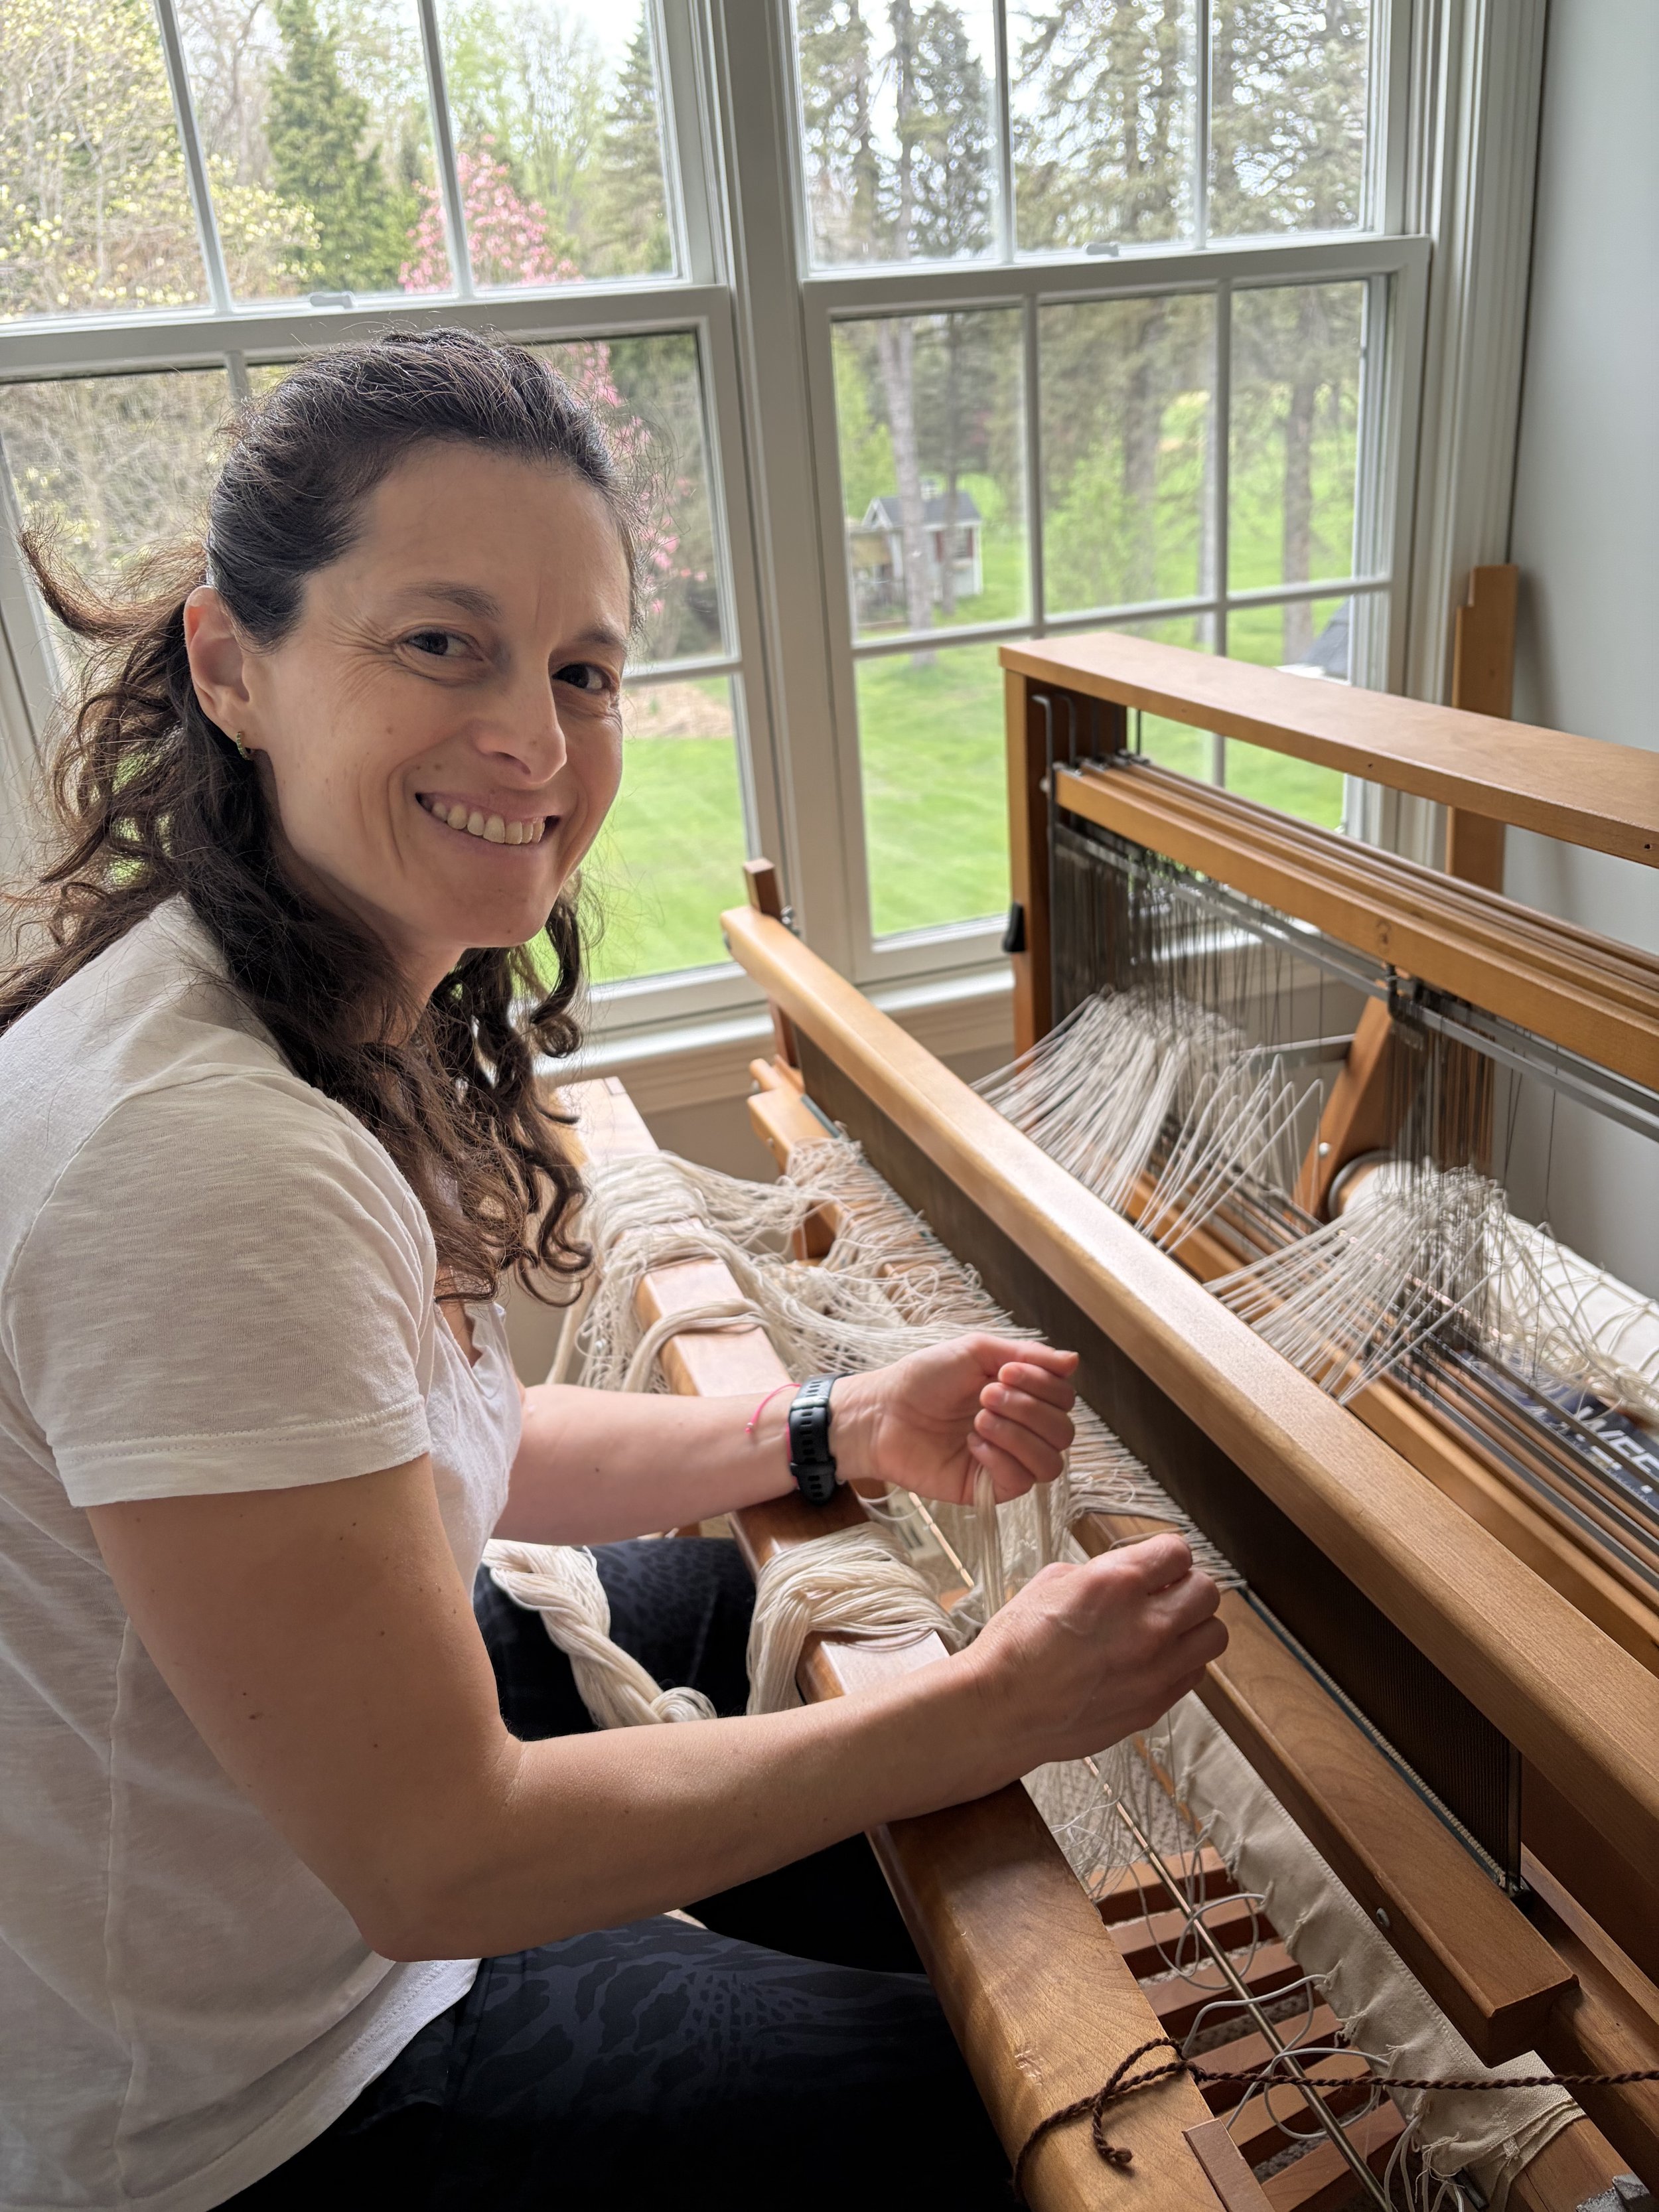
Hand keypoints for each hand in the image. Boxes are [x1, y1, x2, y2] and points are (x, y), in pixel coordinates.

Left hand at [830, 1333, 1077, 1506]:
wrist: (881, 1412)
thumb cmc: (923, 1378)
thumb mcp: (975, 1351)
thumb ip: (1026, 1354)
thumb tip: (1075, 1361)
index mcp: (1022, 1396)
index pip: (1064, 1397)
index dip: (1044, 1384)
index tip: (1005, 1371)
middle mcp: (1021, 1430)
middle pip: (1064, 1431)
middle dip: (1028, 1409)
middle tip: (985, 1395)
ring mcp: (1007, 1461)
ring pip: (1051, 1463)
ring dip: (1018, 1435)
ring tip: (979, 1420)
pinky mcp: (989, 1488)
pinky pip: (1021, 1482)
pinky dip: (1001, 1459)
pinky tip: (972, 1444)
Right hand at [963, 1534, 1226, 1776]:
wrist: (1001, 1710)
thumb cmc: (1016, 1647)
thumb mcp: (1051, 1582)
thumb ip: (1101, 1573)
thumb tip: (1128, 1575)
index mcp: (1116, 1584)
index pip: (1178, 1552)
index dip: (1166, 1555)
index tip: (1158, 1564)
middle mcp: (1145, 1626)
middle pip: (1208, 1591)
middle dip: (1187, 1586)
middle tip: (1165, 1593)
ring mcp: (1155, 1670)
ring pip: (1214, 1635)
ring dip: (1194, 1626)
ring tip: (1166, 1629)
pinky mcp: (1155, 1705)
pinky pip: (1194, 1674)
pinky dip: (1181, 1662)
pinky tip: (1151, 1661)